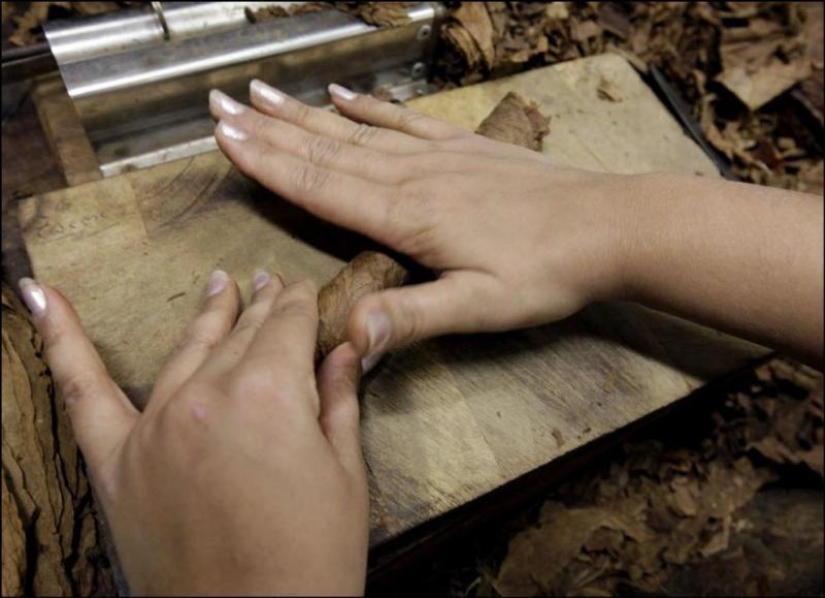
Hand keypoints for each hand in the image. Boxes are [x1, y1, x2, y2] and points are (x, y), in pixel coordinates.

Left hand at [18, 272, 368, 595]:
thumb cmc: (311, 563)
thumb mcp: (345, 476)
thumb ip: (338, 402)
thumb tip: (343, 353)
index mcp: (270, 394)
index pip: (289, 325)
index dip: (303, 305)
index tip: (306, 293)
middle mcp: (206, 397)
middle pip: (241, 334)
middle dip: (264, 306)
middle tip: (272, 284)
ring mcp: (155, 427)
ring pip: (186, 350)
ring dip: (208, 314)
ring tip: (219, 286)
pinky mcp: (118, 463)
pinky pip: (81, 391)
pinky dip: (60, 339)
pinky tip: (43, 298)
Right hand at [208, 82, 633, 365]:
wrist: (611, 225)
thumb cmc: (547, 273)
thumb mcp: (481, 308)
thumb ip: (412, 318)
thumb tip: (349, 338)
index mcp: (408, 215)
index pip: (322, 186)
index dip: (269, 163)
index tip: (225, 138)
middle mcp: (414, 175)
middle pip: (328, 150)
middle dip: (269, 129)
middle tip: (220, 105)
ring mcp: (440, 155)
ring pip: (357, 130)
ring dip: (305, 112)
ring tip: (264, 91)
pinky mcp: (465, 147)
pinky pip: (405, 120)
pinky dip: (369, 106)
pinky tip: (345, 94)